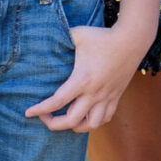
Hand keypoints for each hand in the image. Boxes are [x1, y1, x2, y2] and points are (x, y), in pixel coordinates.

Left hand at [25, 20, 152, 132]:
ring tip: (66, 119)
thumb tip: (43, 36)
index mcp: (82, 80)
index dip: (40, 110)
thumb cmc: (103, 36)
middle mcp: (94, 93)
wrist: (132, 40)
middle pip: (71, 121)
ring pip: (91, 125)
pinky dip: (94, 122)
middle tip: (44, 117)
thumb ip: (60, 37)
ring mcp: (107, 97)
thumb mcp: (78, 34)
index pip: (57, 102)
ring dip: (76, 126)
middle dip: (54, 124)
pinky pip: (105, 118)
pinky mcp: (116, 97)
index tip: (27, 113)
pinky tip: (86, 115)